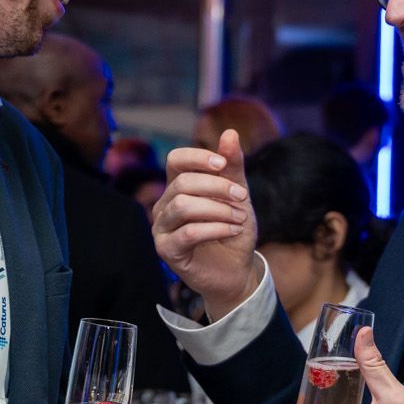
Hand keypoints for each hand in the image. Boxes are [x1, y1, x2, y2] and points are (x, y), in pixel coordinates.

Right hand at [152, 131, 261, 319]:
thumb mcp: (238, 195)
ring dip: (218, 209)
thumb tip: (230, 132)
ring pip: (183, 206)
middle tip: (242, 197)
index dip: (197, 157)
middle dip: (217, 187)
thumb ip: (233, 167)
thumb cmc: (232, 230)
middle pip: (182, 183)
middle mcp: (164, 205)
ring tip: (240, 217)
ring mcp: (162, 228)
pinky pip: (187, 233)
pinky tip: (232, 230)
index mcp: (177, 187)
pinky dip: (215, 228)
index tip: (223, 164)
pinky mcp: (167, 251)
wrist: (236, 270)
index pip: (175, 159)